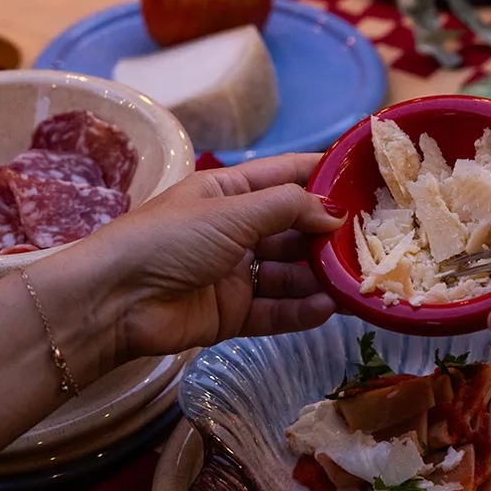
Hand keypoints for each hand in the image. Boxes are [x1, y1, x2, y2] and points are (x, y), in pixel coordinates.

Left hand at [55, 153, 345, 361]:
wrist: (114, 301)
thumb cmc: (167, 239)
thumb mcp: (231, 211)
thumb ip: (288, 208)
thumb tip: (337, 212)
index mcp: (229, 191)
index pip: (288, 176)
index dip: (326, 176)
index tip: (369, 179)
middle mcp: (235, 229)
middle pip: (294, 229)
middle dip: (331, 235)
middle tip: (376, 240)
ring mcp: (234, 273)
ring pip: (290, 273)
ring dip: (321, 276)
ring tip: (358, 280)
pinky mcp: (231, 314)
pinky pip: (276, 310)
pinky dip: (301, 309)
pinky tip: (328, 307)